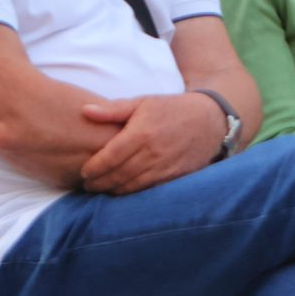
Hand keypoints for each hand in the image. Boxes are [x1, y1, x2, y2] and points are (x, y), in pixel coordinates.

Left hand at [78, 93, 224, 194]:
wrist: (210, 121)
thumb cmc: (172, 109)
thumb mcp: (144, 102)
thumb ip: (113, 109)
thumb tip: (85, 110)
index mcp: (142, 132)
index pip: (110, 157)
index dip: (93, 168)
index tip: (83, 172)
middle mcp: (153, 152)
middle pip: (118, 175)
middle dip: (99, 183)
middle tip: (86, 185)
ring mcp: (165, 167)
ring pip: (131, 186)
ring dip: (113, 191)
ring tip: (101, 190)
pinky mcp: (174, 177)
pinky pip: (148, 190)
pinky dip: (132, 193)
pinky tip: (122, 191)